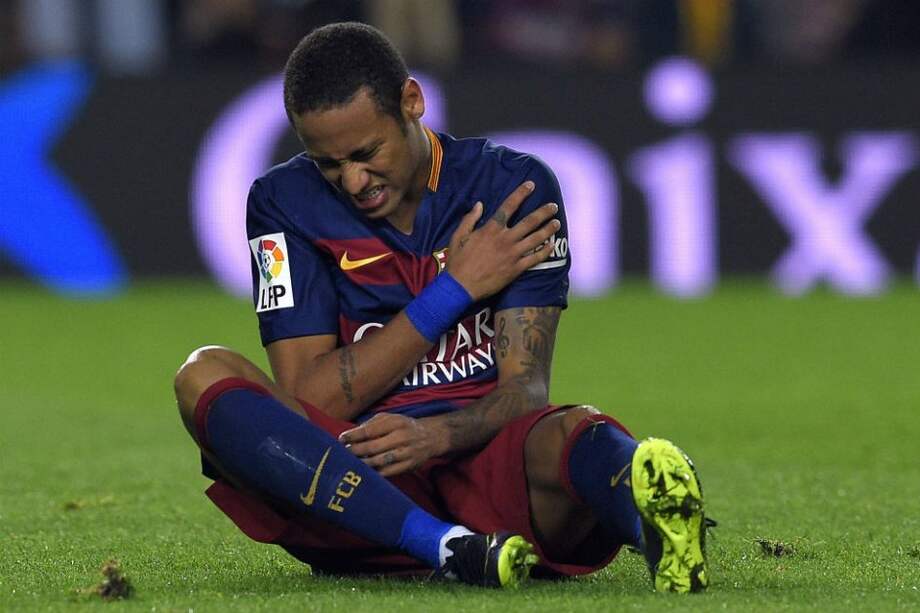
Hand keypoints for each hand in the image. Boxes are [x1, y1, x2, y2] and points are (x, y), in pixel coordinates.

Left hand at [338, 413, 444, 476]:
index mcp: (395, 422)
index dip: (353, 436)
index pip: (370, 430)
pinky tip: (365, 472)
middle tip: (343, 454)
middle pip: (373, 447)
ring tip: (351, 463)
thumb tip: (351, 434)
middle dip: (355, 451)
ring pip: (379, 461)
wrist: (431, 437)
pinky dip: (375, 473)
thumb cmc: (404, 426)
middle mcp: (402, 437)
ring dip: (363, 464)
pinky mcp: (409, 466)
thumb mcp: (390, 418)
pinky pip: (388, 472)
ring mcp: (406, 453)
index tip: (341, 439)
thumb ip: (371, 424)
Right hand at [446, 181, 560, 300]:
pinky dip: (545, 251)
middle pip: (529, 221)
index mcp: (491, 229)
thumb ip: (470, 219)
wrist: (461, 286)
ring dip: (548, 229)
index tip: (531, 185)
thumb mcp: (458, 236)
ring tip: (557, 223)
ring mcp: (512, 254)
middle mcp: (505, 239)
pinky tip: (551, 245)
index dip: (521, 193)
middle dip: (544, 212)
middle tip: (554, 206)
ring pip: (536, 238)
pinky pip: (535, 258)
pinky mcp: (516, 269)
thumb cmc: (458, 261)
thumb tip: (480, 204)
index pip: (509, 206)